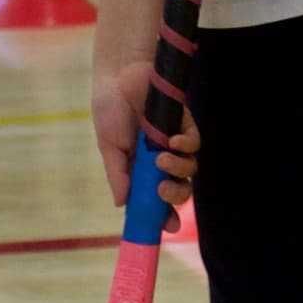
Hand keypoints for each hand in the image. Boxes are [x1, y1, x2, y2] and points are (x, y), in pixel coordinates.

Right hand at [91, 60, 201, 205]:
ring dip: (178, 170)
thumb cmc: (110, 109)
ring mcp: (173, 142)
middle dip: (174, 196)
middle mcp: (160, 159)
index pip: (156, 199)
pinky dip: (186, 145)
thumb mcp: (108, 146)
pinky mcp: (184, 123)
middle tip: (162, 190)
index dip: (163, 215)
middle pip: (179, 189)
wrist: (119, 75)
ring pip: (189, 168)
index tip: (166, 228)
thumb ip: (117, 175)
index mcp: (140, 170)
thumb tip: (121, 204)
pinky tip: (172, 140)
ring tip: (161, 159)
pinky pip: (194, 142)